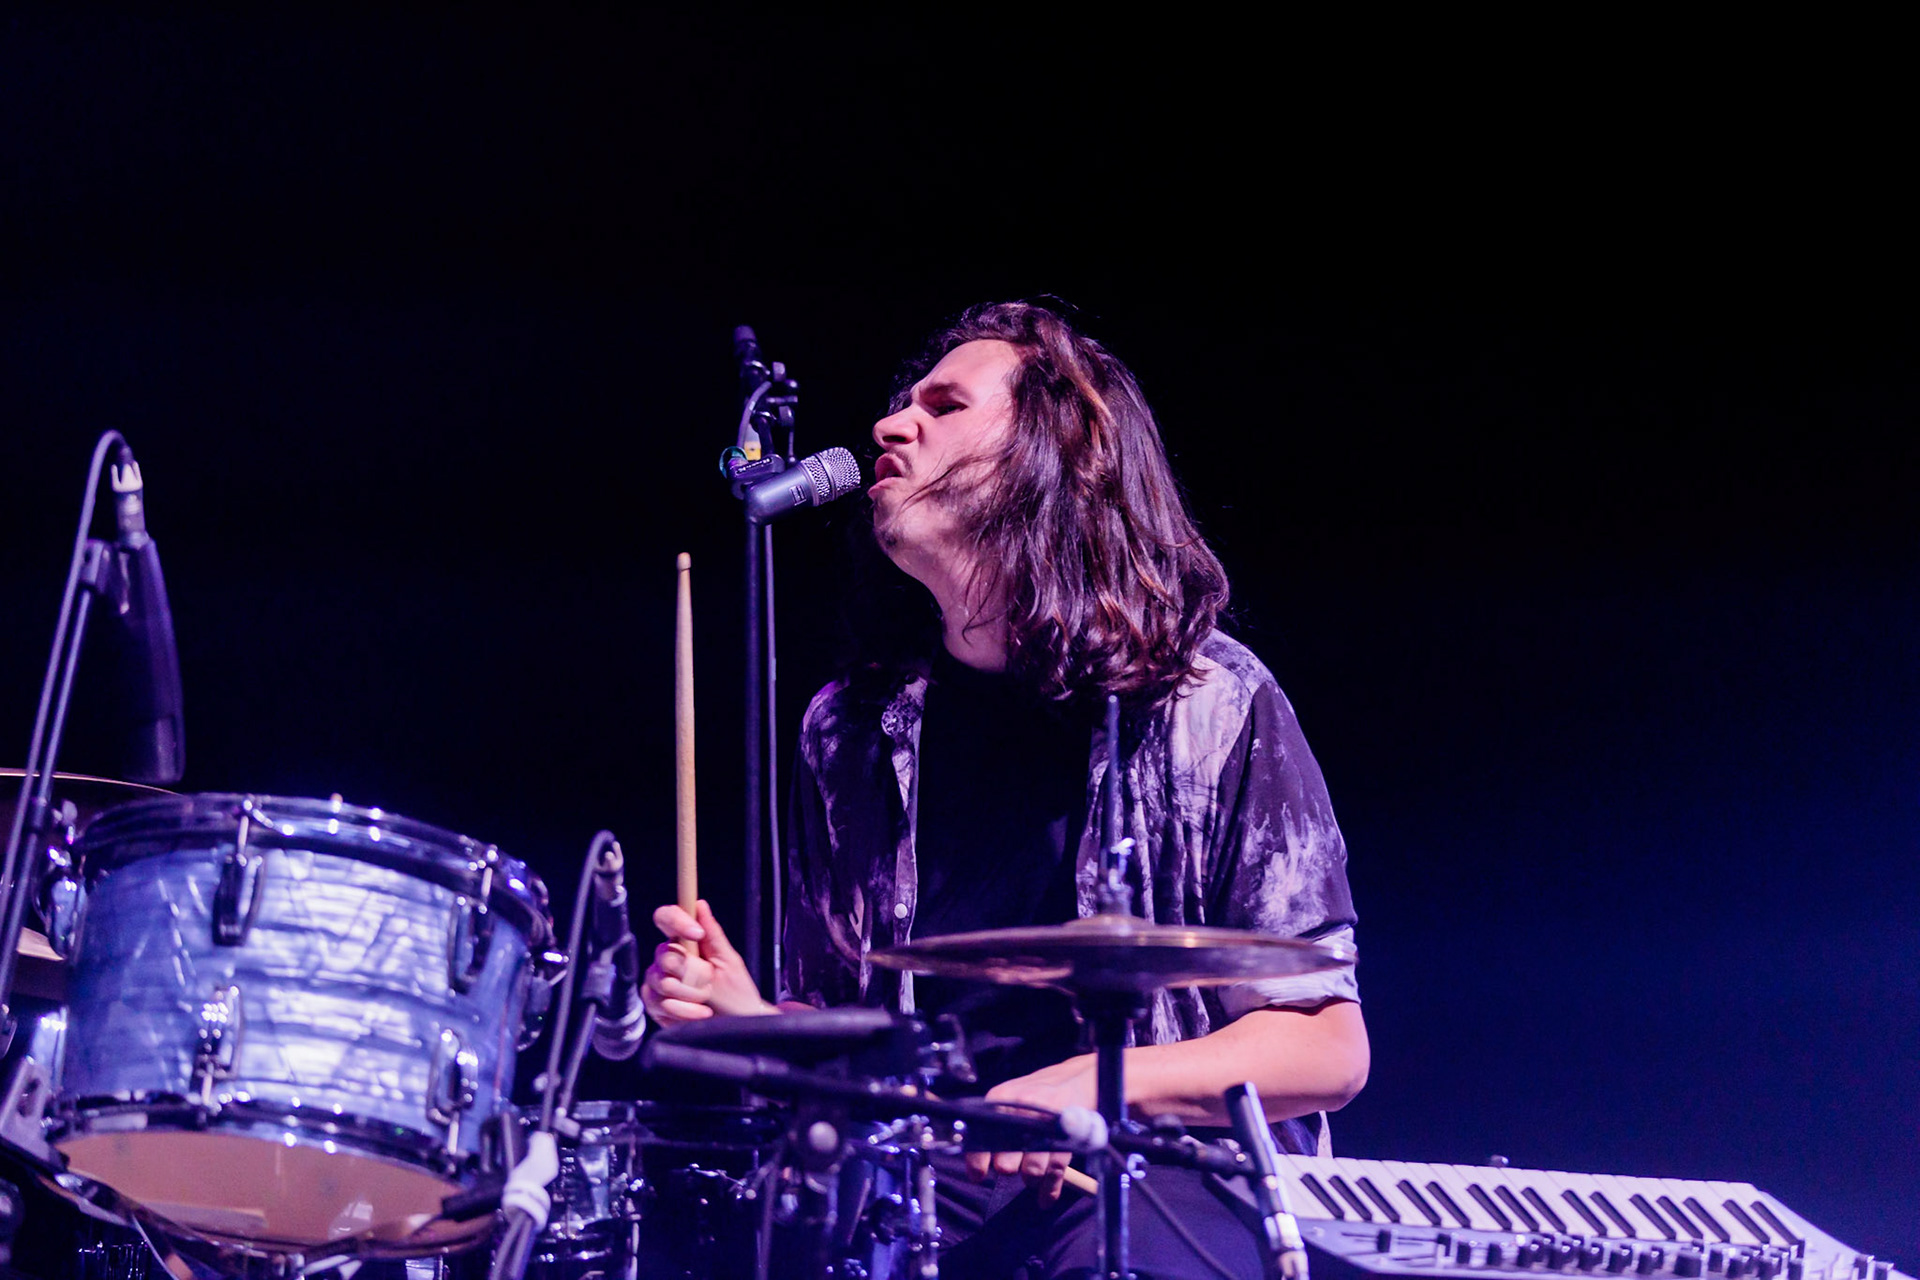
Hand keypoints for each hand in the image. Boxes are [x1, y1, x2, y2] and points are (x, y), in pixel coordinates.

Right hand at [641, 899, 774, 1023]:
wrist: (736, 1025)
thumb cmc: (736, 992)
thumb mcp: (729, 962)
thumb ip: (713, 935)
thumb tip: (700, 904)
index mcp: (686, 941)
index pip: (666, 918)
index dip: (676, 920)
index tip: (696, 933)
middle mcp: (668, 958)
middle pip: (663, 954)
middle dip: (691, 972)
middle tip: (709, 983)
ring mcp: (658, 982)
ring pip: (660, 981)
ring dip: (690, 994)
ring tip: (706, 1000)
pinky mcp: (655, 1004)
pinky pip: (658, 1003)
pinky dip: (683, 1011)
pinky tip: (699, 1013)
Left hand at [965, 1053, 1096, 1203]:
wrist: (1076, 1078)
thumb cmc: (1035, 1093)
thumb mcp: (1008, 1097)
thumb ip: (991, 1124)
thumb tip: (976, 1163)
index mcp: (1001, 1099)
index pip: (980, 1138)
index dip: (977, 1163)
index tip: (978, 1176)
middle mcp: (1022, 1111)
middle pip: (1006, 1163)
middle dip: (1007, 1168)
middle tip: (1012, 1163)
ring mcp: (1046, 1125)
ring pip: (1031, 1172)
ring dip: (1029, 1178)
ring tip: (1031, 1170)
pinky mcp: (1068, 1138)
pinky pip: (1055, 1174)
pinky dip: (1049, 1191)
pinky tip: (1045, 1199)